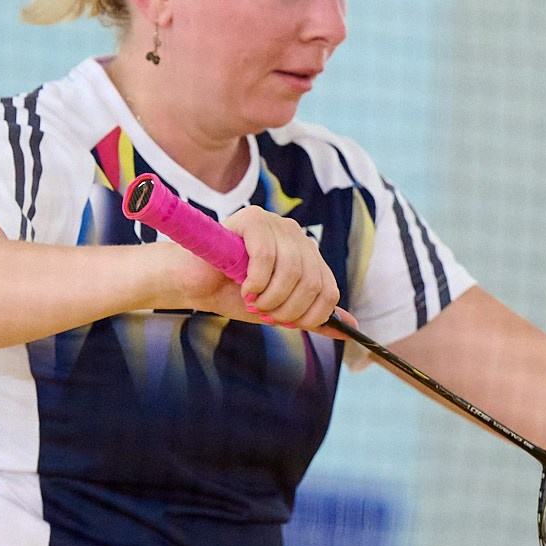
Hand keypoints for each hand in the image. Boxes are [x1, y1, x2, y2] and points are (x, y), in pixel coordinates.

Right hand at [158, 206, 339, 330]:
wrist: (195, 283)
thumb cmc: (234, 294)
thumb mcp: (279, 310)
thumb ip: (313, 316)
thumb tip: (350, 328)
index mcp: (307, 256)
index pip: (328, 290)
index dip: (308, 315)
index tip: (282, 322)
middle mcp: (296, 236)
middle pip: (313, 282)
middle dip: (288, 309)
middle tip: (263, 312)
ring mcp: (275, 223)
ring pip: (292, 270)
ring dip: (270, 297)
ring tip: (252, 301)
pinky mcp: (252, 218)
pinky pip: (266, 255)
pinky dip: (256, 281)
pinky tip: (244, 286)